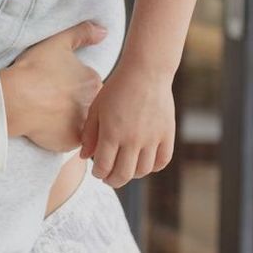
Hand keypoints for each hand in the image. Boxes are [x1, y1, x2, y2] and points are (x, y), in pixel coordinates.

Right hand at [0, 20, 106, 150]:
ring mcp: (82, 125)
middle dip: (76, 103)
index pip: (92, 85)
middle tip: (54, 99)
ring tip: (50, 114)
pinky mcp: (69, 142)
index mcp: (93, 81)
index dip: (75, 84)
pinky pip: (69, 140)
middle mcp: (93, 105)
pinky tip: (47, 127)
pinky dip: (60, 135)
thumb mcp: (58, 42)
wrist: (15, 99)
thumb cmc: (34, 69)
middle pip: (89, 105)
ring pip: (81, 123)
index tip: (60, 84)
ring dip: (70, 120)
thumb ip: (83, 33)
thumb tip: (104, 31)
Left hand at [81, 64, 176, 186]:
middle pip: (123, 175)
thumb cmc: (117, 88)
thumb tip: (85, 157)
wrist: (146, 72)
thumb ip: (89, 134)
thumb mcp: (97, 108)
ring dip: (132, 174)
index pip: (104, 166)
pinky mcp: (167, 134)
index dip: (98, 173)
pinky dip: (153, 166)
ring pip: (143, 171)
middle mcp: (132, 139)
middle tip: (109, 177)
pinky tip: (144, 162)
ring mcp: (152, 138)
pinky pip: (162, 161)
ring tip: (125, 168)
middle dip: (113, 180)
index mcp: (112, 133)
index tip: (97, 171)